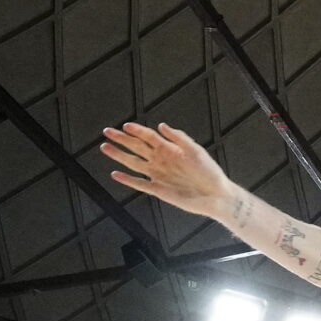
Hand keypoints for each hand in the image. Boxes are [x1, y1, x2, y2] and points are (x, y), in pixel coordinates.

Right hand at [100, 122, 234, 218]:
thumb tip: (161, 125)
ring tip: (105, 147)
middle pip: (137, 147)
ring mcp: (158, 175)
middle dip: (122, 139)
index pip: (149, 137)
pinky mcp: (158, 190)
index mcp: (170, 149)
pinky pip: (139, 184)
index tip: (125, 126)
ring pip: (134, 163)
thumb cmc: (209, 172)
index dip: (137, 131)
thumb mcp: (196, 151)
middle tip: (107, 131)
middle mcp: (161, 161)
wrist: (215, 195)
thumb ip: (179, 138)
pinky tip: (115, 174)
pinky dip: (127, 180)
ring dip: (119, 156)